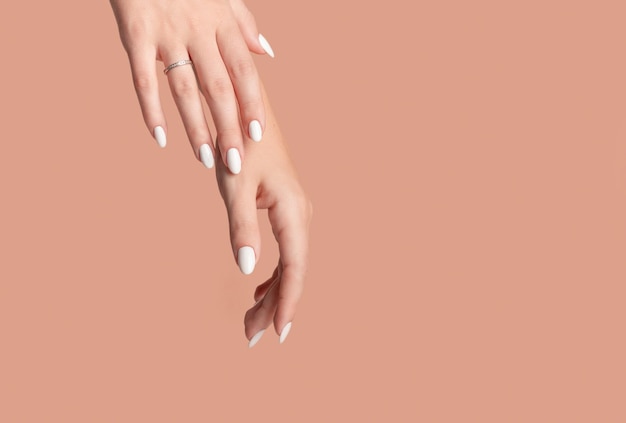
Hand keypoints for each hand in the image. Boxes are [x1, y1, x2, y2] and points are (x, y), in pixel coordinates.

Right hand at [110, 0, 274, 173]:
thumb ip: (244, 24)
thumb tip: (267, 54)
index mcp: (222, 24)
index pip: (244, 72)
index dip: (252, 104)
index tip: (257, 134)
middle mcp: (198, 31)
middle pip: (218, 88)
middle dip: (228, 128)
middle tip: (235, 163)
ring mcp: (167, 34)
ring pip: (185, 89)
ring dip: (196, 128)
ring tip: (205, 159)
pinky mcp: (136, 34)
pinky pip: (143, 78)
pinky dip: (151, 109)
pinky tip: (160, 137)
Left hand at [216, 88, 311, 345]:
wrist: (249, 113)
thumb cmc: (241, 145)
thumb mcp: (235, 187)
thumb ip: (241, 228)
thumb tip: (245, 269)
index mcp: (293, 211)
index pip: (294, 267)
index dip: (287, 302)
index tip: (279, 333)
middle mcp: (301, 216)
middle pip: (292, 271)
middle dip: (274, 306)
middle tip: (250, 337)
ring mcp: (295, 214)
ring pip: (289, 264)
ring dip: (273, 293)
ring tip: (251, 322)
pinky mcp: (286, 212)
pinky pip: (285, 252)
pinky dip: (273, 275)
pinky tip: (258, 289)